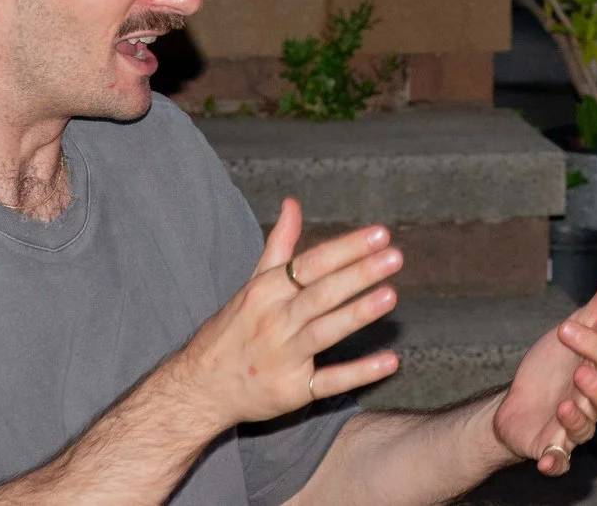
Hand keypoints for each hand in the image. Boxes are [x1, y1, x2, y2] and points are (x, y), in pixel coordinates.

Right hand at [163, 198, 404, 431]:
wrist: (200, 388)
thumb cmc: (233, 330)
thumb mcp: (253, 285)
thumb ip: (279, 246)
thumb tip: (293, 204)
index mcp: (266, 292)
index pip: (310, 264)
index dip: (346, 248)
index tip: (380, 233)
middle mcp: (274, 322)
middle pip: (320, 294)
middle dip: (358, 274)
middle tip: (395, 256)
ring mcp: (283, 358)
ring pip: (324, 333)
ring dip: (357, 314)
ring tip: (390, 296)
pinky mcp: (292, 391)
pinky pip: (328, 382)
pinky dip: (359, 374)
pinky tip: (390, 361)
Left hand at [492, 267, 596, 474]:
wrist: (515, 402)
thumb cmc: (551, 367)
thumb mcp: (575, 327)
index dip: (594, 345)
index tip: (566, 328)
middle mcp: (593, 403)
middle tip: (579, 374)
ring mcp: (573, 428)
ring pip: (587, 430)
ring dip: (576, 419)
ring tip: (561, 405)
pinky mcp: (552, 449)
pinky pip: (559, 462)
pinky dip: (554, 462)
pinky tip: (546, 458)